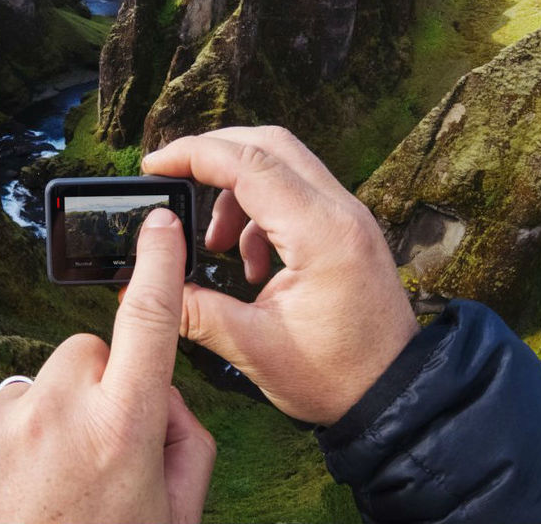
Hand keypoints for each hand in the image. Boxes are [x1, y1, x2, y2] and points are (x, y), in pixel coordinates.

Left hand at [0, 208, 215, 523]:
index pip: (148, 321)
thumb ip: (186, 440)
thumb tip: (159, 389)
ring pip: (34, 382)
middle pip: (85, 351)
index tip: (160, 222)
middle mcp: (58, 410)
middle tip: (85, 452)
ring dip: (41, 417)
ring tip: (35, 485)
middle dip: (93, 386)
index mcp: (123, 427)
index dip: (158, 263)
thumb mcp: (174, 517)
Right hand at [142, 126, 418, 425]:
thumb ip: (194, 309)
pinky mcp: (347, 229)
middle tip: (173, 179)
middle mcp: (341, 211)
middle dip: (213, 153)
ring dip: (236, 189)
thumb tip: (144, 285)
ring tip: (215, 244)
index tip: (153, 166)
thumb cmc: (336, 377)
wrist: (397, 396)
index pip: (248, 164)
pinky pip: (296, 192)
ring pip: (282, 164)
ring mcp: (349, 216)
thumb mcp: (253, 347)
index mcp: (322, 233)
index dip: (193, 155)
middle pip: (268, 144)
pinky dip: (259, 211)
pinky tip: (249, 263)